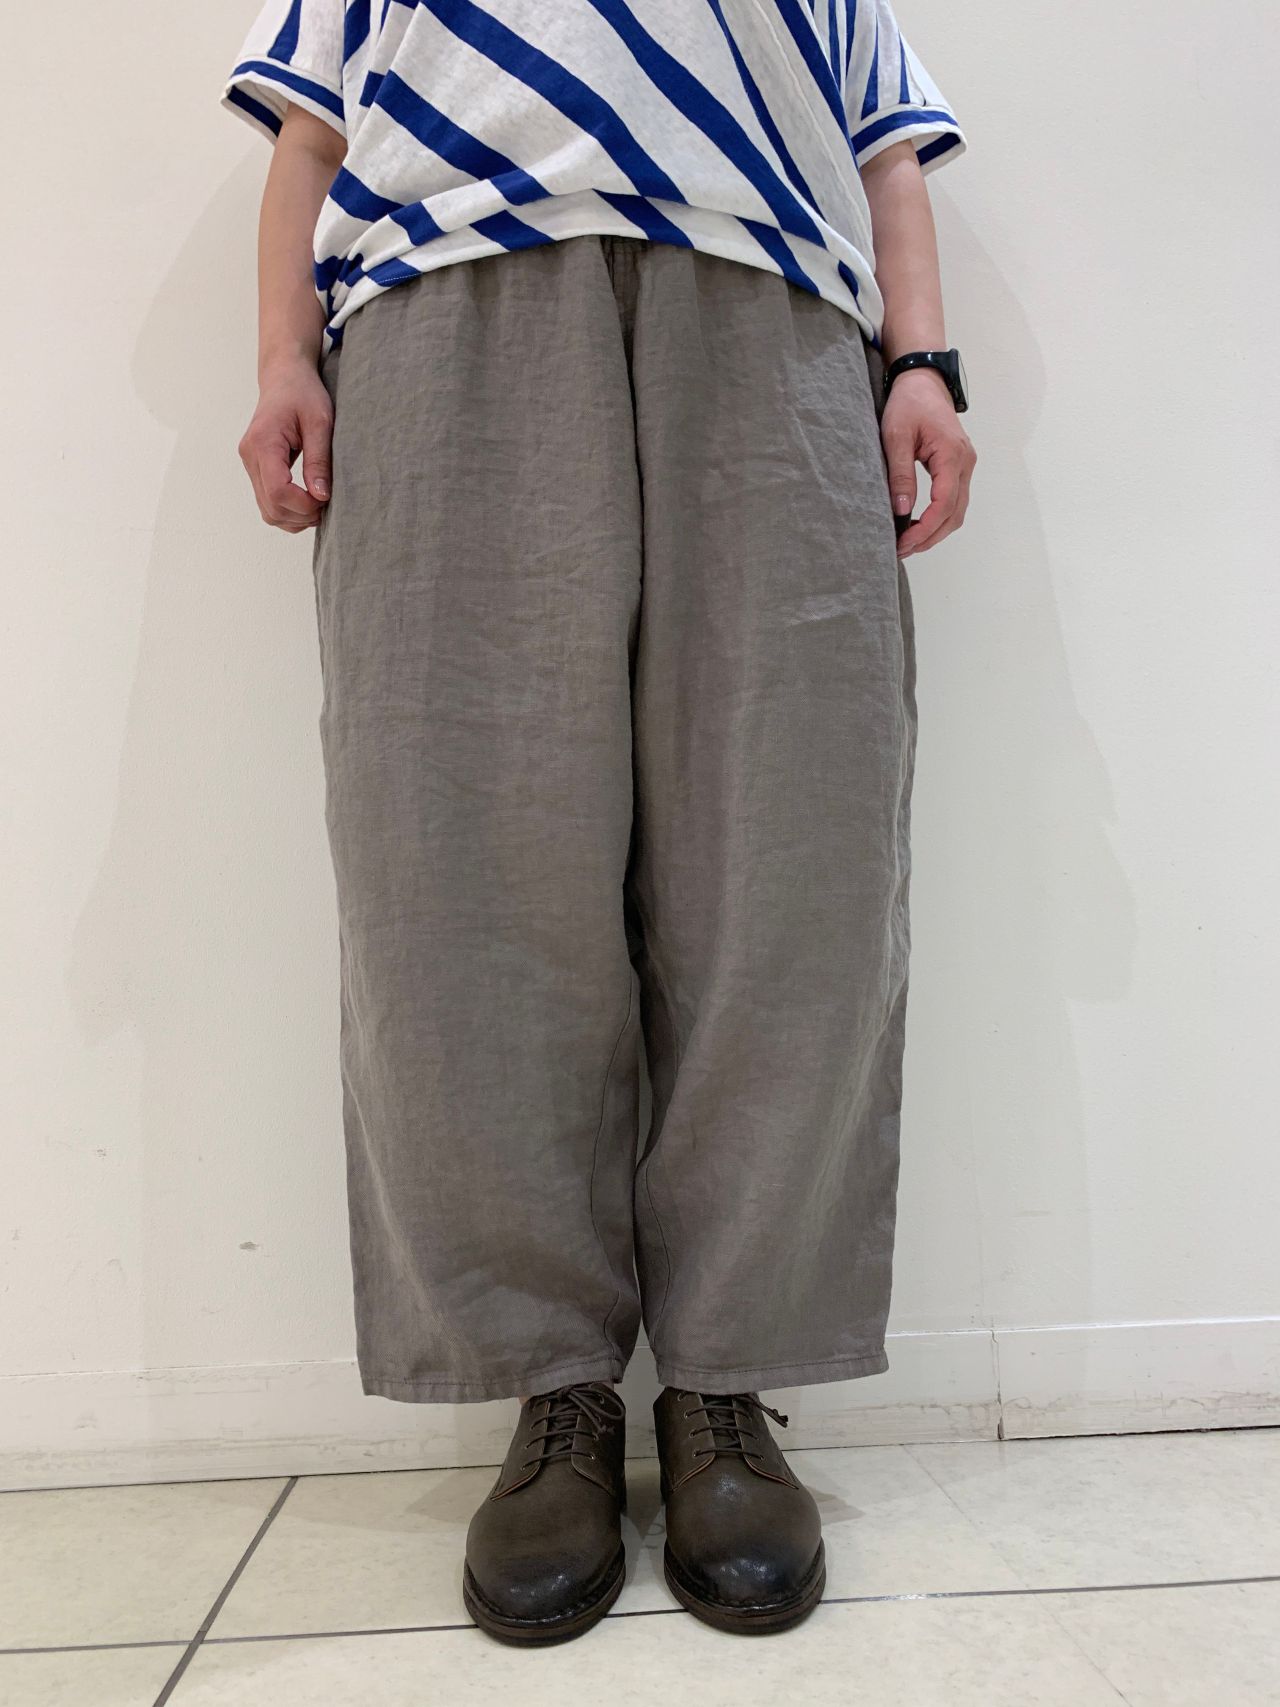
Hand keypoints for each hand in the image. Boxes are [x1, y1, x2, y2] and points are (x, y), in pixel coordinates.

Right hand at [238, 358, 332, 532]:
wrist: (284, 378)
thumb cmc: (303, 393)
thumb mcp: (320, 422)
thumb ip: (319, 459)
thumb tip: (321, 496)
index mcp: (263, 443)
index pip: (278, 491)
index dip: (304, 505)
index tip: (325, 499)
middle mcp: (250, 456)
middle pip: (271, 507)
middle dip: (301, 515)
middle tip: (326, 504)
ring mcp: (250, 464)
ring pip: (268, 511)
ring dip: (295, 517)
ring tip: (318, 504)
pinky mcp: (256, 469)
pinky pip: (268, 503)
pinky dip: (288, 511)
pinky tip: (307, 501)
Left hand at [881, 368, 975, 557]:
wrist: (923, 381)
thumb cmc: (909, 403)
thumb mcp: (896, 437)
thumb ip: (900, 474)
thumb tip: (902, 511)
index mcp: (952, 455)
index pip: (944, 504)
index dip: (924, 529)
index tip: (902, 542)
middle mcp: (965, 463)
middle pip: (954, 515)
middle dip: (929, 537)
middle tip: (901, 550)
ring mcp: (965, 465)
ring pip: (956, 511)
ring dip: (934, 531)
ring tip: (907, 543)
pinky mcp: (959, 467)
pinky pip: (954, 501)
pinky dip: (938, 518)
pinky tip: (918, 526)